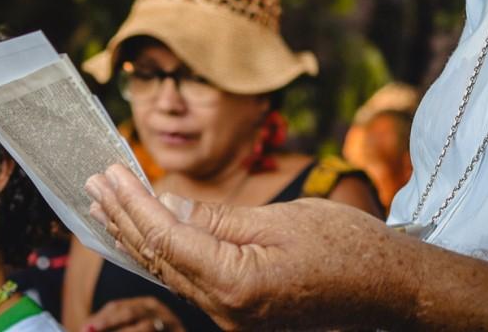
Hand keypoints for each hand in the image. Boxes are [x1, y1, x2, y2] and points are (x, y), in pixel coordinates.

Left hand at [86, 164, 407, 329]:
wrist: (392, 289)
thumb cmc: (348, 247)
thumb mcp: (281, 220)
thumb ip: (217, 217)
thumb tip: (166, 201)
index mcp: (236, 284)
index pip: (166, 236)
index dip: (133, 201)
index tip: (110, 170)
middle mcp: (227, 311)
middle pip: (158, 258)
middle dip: (123, 217)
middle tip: (94, 180)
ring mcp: (233, 318)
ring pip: (169, 273)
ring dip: (136, 235)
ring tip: (106, 204)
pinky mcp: (241, 314)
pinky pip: (189, 281)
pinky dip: (164, 252)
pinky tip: (147, 233)